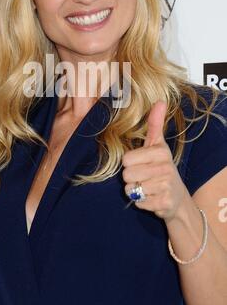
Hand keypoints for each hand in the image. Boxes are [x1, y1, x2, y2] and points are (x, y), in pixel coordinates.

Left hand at [122, 100, 187, 220]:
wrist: (177, 197)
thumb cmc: (161, 167)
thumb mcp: (158, 145)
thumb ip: (155, 124)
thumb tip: (160, 100)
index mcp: (161, 152)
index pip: (126, 159)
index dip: (130, 163)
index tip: (142, 163)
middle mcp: (165, 168)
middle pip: (126, 175)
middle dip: (131, 178)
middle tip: (144, 177)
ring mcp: (166, 187)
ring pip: (131, 189)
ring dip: (135, 190)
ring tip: (148, 187)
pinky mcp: (163, 203)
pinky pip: (137, 202)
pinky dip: (141, 202)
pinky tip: (152, 198)